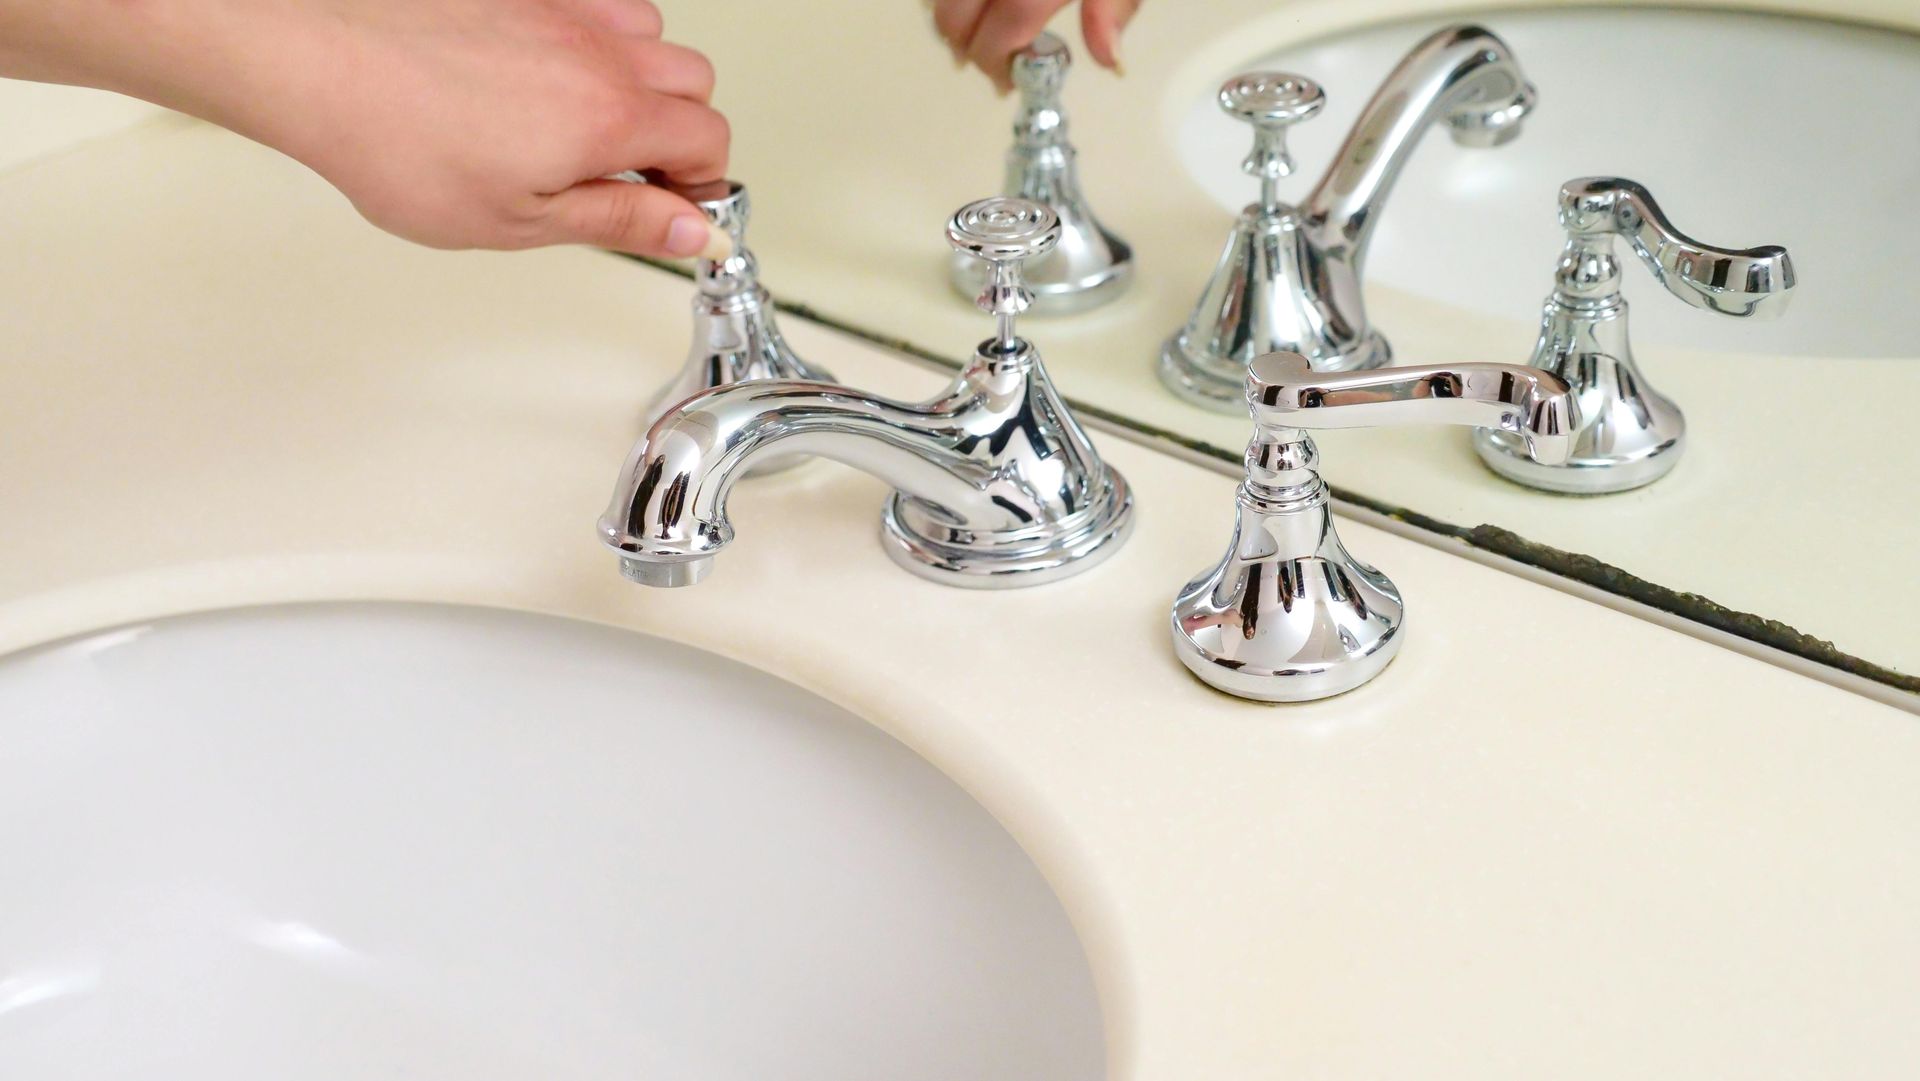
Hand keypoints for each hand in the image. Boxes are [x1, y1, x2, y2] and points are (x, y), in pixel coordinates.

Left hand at [0, 0, 732, 258]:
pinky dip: (599, 39)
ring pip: (652, 33)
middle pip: (695, 82)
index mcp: (607, 119)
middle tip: (635, 174)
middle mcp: (598, 52)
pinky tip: (558, 72)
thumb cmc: (397, 142)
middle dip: (682, 132)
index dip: (701, 185)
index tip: (670, 212)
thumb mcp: (518, 221)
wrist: (316, 60)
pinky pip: (596, 2)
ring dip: (644, 79)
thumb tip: (688, 232)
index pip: (709, 141)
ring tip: (595, 122)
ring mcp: (561, 11)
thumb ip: (617, 221)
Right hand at [932, 0, 1141, 92]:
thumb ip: (1114, 9)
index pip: (1003, 30)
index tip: (1006, 84)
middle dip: (964, 47)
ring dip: (947, 18)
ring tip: (972, 33)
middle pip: (955, 13)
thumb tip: (1111, 63)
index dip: (996, 64)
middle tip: (988, 66)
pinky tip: (966, 6)